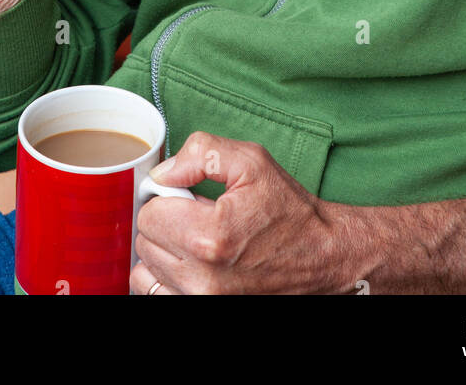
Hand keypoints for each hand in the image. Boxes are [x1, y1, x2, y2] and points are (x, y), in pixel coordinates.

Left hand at [129, 131, 348, 294]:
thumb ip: (200, 153)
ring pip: (144, 270)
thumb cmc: (288, 210)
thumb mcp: (251, 161)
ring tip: (193, 240)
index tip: (188, 196)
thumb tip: (161, 173)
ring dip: (162, 251)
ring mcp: (202, 302)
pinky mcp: (205, 313)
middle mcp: (202, 278)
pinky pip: (155, 294)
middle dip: (166, 221)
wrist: (321, 256)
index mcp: (210, 236)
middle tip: (197, 216)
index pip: (149, 213)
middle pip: (145, 241)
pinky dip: (165, 277)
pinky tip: (190, 262)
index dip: (166, 196)